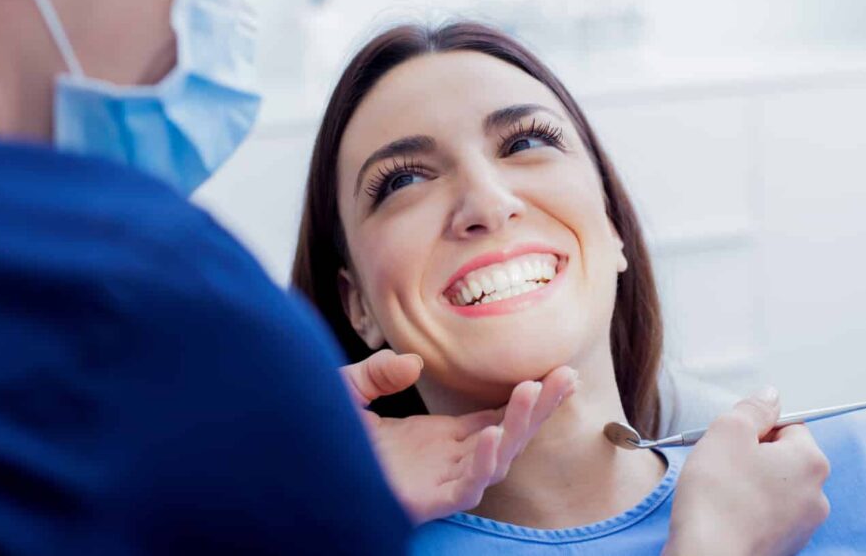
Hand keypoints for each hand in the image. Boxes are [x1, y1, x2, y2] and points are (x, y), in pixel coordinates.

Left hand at [341, 350, 577, 524]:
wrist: (297, 470)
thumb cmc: (323, 439)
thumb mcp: (349, 391)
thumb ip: (378, 372)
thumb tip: (412, 363)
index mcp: (439, 438)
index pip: (496, 416)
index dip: (526, 397)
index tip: (557, 373)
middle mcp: (446, 460)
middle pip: (508, 434)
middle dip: (540, 408)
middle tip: (568, 376)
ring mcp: (438, 481)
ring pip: (495, 460)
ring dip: (518, 427)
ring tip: (532, 391)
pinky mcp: (425, 502)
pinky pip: (465, 489)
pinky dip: (482, 465)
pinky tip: (491, 435)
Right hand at [663, 387, 830, 555]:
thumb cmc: (717, 497)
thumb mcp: (728, 431)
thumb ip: (753, 408)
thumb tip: (770, 396)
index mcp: (810, 461)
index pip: (788, 425)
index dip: (755, 428)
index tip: (733, 440)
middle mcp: (816, 494)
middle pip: (783, 457)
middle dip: (753, 456)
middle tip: (723, 464)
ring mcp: (803, 525)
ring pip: (774, 486)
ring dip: (750, 483)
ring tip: (722, 492)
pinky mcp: (785, 545)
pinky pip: (768, 514)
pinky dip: (749, 510)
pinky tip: (727, 513)